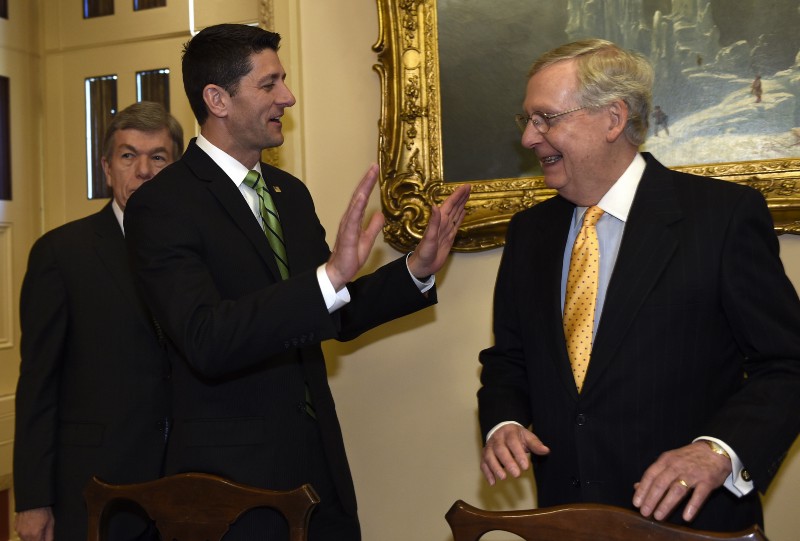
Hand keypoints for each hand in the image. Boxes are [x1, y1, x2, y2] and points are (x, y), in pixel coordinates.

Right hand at [15, 507, 54, 540]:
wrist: (33, 500)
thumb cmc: (42, 508)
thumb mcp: (50, 522)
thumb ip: (49, 534)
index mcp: (35, 533)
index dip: (43, 540)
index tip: (45, 538)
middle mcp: (25, 534)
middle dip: (38, 538)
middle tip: (42, 531)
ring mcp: (19, 531)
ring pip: (26, 539)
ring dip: (32, 536)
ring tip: (37, 526)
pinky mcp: (16, 528)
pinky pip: (22, 534)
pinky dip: (26, 532)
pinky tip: (31, 525)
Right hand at [325, 164, 384, 289]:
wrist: (339, 272)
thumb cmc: (350, 257)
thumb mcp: (367, 240)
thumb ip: (373, 227)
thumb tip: (380, 214)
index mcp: (354, 220)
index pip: (362, 198)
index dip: (368, 184)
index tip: (375, 171)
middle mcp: (349, 219)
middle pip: (358, 196)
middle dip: (366, 180)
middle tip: (374, 166)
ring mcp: (347, 226)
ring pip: (355, 203)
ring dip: (363, 188)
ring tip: (370, 175)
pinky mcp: (348, 235)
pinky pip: (353, 218)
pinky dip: (357, 206)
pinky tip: (362, 196)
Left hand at [407, 184, 470, 278]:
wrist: (424, 266)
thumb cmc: (424, 252)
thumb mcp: (429, 237)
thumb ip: (433, 222)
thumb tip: (435, 206)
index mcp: (439, 221)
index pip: (450, 205)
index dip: (457, 195)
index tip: (465, 187)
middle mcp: (443, 223)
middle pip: (454, 207)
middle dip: (461, 197)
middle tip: (469, 187)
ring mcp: (446, 229)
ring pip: (456, 213)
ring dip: (461, 204)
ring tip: (468, 195)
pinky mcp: (450, 237)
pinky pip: (456, 224)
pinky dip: (460, 217)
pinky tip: (463, 212)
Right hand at [480, 423, 549, 484]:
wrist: (502, 430)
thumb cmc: (517, 436)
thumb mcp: (527, 437)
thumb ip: (535, 444)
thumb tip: (546, 450)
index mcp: (509, 432)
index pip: (513, 442)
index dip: (518, 454)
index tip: (526, 467)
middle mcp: (497, 438)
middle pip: (500, 449)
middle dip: (508, 462)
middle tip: (517, 474)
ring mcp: (489, 446)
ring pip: (489, 456)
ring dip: (495, 467)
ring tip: (503, 477)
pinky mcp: (484, 455)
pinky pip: (483, 464)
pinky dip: (487, 473)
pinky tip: (493, 483)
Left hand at [633, 441, 731, 521]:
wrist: (715, 450)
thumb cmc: (688, 458)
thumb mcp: (669, 461)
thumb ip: (654, 474)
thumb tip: (636, 487)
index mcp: (666, 460)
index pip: (650, 475)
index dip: (642, 489)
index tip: (636, 503)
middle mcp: (677, 466)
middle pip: (661, 483)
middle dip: (651, 499)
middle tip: (645, 513)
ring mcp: (693, 473)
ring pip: (677, 489)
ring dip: (666, 504)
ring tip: (658, 516)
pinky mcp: (707, 481)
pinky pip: (699, 495)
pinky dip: (692, 506)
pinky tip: (686, 517)